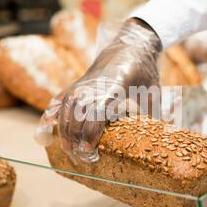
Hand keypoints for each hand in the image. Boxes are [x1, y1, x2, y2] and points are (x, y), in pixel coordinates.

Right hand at [36, 18, 161, 161]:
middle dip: (75, 138)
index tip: (89, 150)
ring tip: (68, 150)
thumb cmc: (144, 73)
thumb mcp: (152, 93)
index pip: (96, 112)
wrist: (130, 46)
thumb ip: (153, 116)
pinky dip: (50, 115)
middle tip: (82, 160)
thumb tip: (161, 142)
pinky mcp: (77, 84)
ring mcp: (82, 84)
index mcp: (114, 87)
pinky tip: (45, 130)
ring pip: (65, 109)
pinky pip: (59, 100)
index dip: (90, 133)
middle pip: (76, 114)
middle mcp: (93, 86)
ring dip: (64, 131)